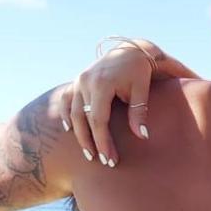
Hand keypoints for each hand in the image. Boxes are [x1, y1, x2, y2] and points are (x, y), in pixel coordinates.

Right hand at [60, 40, 158, 166]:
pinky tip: (70, 129)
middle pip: (84, 119)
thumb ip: (139, 112)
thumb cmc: (140, 71)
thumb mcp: (142, 90)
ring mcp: (79, 80)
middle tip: (100, 161)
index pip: (99, 119)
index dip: (103, 141)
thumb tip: (141, 136)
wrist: (132, 49)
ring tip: (88, 152)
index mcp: (102, 84)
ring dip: (79, 134)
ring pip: (74, 112)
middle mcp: (86, 81)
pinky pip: (67, 100)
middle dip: (91, 142)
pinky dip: (67, 114)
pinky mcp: (78, 80)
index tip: (110, 159)